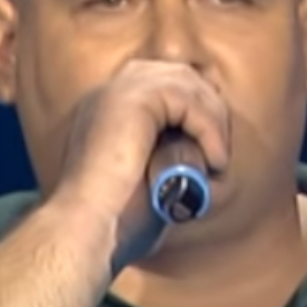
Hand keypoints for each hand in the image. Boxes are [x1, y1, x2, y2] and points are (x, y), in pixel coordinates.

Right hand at [52, 60, 229, 261]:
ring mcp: (117, 91)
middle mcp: (108, 92)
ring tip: (217, 162)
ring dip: (212, 122)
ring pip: (187, 83)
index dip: (193, 108)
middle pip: (178, 75)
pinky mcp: (133, 99)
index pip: (161, 83)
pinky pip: (187, 99)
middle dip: (208, 109)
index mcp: (105, 109)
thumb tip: (204, 156)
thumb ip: (168, 156)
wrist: (86, 230)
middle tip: (219, 153)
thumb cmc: (115, 222)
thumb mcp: (148, 180)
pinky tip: (213, 162)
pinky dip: (209, 129)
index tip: (213, 144)